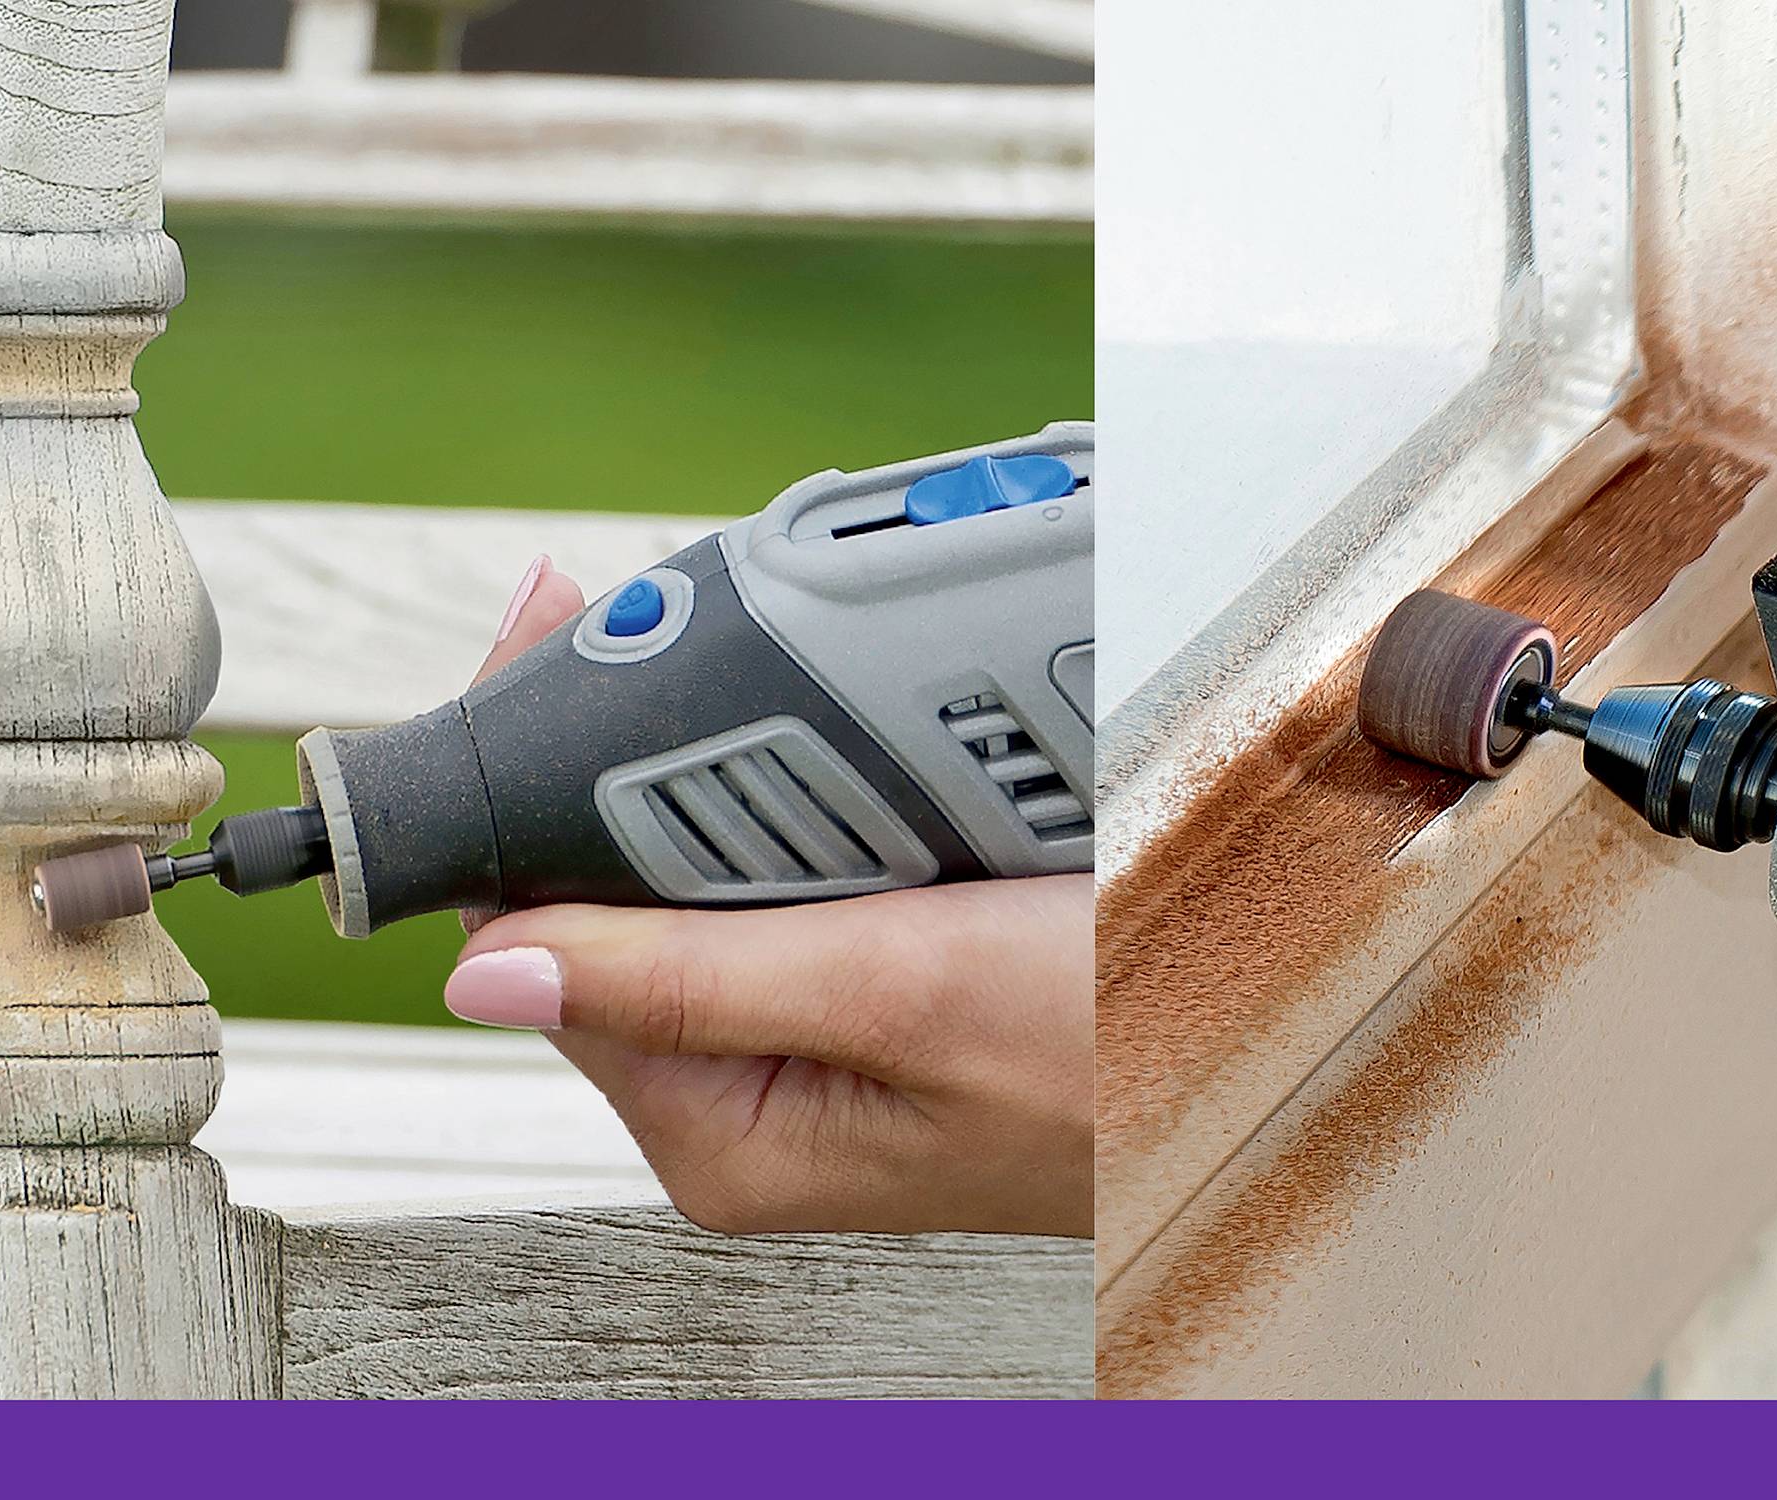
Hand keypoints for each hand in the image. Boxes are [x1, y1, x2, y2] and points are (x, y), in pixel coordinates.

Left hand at [430, 558, 1093, 1237]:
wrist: (1291, 1049)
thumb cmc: (1122, 1065)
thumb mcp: (900, 991)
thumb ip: (691, 976)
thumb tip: (486, 970)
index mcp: (720, 1130)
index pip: (548, 940)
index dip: (533, 785)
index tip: (548, 628)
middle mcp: (750, 1097)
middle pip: (617, 893)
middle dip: (627, 752)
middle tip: (654, 611)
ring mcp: (819, 1045)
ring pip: (708, 873)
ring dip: (721, 760)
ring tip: (760, 657)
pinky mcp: (887, 993)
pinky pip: (803, 878)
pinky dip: (812, 791)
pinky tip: (845, 731)